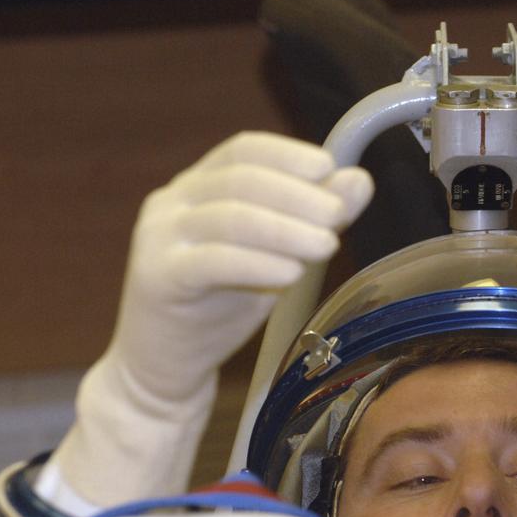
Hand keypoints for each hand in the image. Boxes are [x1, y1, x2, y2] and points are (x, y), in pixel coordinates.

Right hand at [48, 132, 372, 509]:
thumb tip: (359, 180)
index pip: (244, 150)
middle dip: (297, 195)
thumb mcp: (275, 256)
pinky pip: (213, 261)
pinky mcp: (158, 277)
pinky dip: (258, 264)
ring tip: (326, 246)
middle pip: (240, 180)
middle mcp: (173, 202)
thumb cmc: (219, 306)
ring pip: (229, 217)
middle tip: (337, 217)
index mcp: (197, 186)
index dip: (288, 154)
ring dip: (286, 230)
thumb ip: (312, 219)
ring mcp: (159, 238)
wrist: (165, 366)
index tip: (329, 168)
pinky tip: (291, 274)